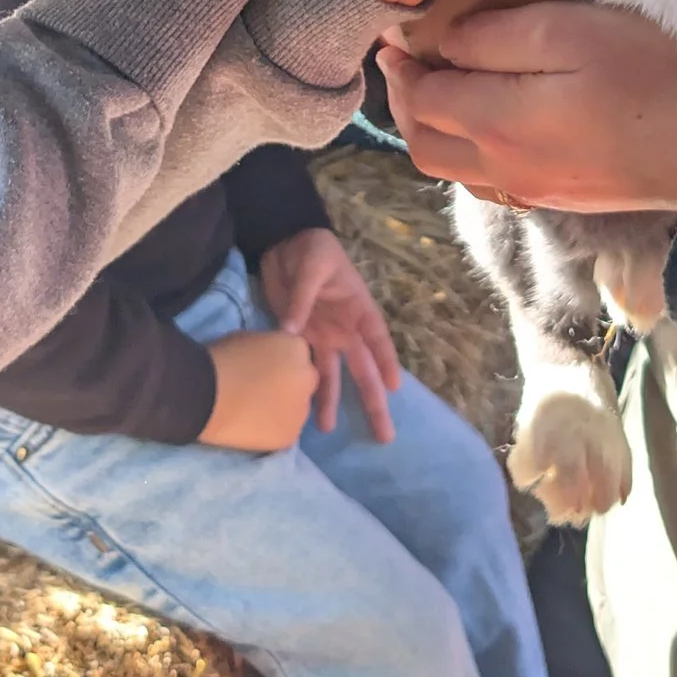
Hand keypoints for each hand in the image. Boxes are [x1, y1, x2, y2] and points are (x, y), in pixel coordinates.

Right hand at [199, 326, 318, 452]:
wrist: (206, 394)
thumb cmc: (222, 358)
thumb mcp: (249, 339)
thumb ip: (268, 349)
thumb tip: (267, 360)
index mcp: (297, 348)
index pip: (299, 355)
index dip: (282, 363)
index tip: (263, 369)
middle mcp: (308, 378)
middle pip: (305, 383)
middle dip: (289, 386)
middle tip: (261, 391)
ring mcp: (301, 410)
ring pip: (297, 410)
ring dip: (283, 410)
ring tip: (254, 412)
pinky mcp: (290, 436)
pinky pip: (285, 432)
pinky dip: (273, 431)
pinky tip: (252, 427)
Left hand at [255, 226, 402, 442]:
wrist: (284, 242)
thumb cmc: (311, 248)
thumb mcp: (312, 265)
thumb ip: (303, 297)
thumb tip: (292, 331)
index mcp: (358, 309)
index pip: (376, 339)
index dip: (385, 362)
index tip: (393, 387)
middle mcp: (346, 330)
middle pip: (362, 370)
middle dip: (373, 400)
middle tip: (384, 434)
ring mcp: (324, 336)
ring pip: (334, 376)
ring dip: (332, 402)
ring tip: (329, 430)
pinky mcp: (301, 337)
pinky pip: (305, 366)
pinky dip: (305, 387)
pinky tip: (301, 409)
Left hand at [379, 0, 676, 215]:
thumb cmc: (656, 72)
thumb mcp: (573, 30)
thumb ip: (498, 37)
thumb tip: (445, 41)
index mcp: (496, 123)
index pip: (421, 98)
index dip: (402, 63)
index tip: (398, 31)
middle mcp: (504, 168)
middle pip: (425, 144)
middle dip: (407, 102)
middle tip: (409, 57)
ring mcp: (536, 191)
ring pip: (455, 169)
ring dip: (437, 129)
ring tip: (446, 83)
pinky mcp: (566, 196)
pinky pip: (491, 181)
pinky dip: (471, 151)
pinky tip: (495, 117)